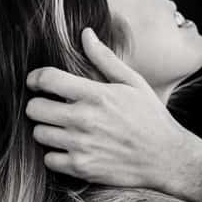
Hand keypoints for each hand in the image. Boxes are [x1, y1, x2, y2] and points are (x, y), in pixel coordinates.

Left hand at [26, 30, 201, 200]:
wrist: (167, 158)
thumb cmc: (150, 117)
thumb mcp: (133, 82)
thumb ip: (105, 58)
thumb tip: (85, 33)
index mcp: (95, 94)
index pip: (47, 79)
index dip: (35, 78)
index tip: (36, 82)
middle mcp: (84, 119)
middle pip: (34, 108)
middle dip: (38, 104)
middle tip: (50, 106)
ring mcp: (81, 145)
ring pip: (39, 134)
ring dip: (46, 129)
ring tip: (61, 128)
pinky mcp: (82, 168)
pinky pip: (49, 159)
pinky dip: (55, 155)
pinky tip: (69, 148)